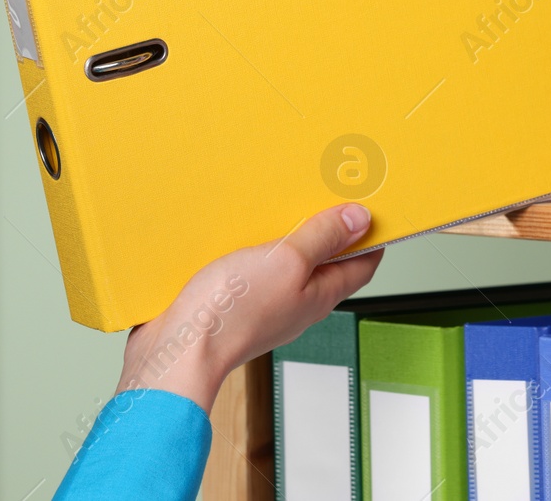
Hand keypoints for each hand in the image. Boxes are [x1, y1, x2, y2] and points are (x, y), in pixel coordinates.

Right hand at [115, 203, 382, 412]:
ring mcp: (267, 306)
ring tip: (289, 208)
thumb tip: (361, 219)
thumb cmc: (230, 315)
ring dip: (293, 239)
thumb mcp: (286, 261)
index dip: (373, 236)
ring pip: (291, 268)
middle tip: (331, 199)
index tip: (372, 208)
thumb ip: (323, 239)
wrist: (177, 351)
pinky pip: (258, 273)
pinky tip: (246, 234)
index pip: (363, 265)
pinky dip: (260, 251)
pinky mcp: (237, 304)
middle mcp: (298, 303)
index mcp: (320, 295)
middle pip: (329, 265)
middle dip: (334, 233)